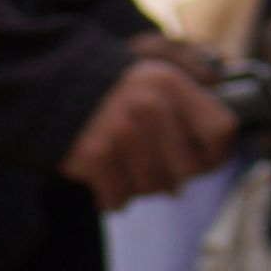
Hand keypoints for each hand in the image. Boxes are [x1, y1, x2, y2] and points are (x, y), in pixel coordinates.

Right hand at [67, 48, 240, 202]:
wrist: (48, 89)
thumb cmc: (112, 90)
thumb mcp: (154, 74)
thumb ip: (192, 87)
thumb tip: (220, 110)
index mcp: (170, 83)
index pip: (222, 130)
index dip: (218, 152)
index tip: (204, 157)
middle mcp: (149, 106)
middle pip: (189, 169)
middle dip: (176, 176)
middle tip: (161, 171)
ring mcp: (119, 132)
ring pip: (153, 187)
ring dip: (142, 187)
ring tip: (130, 172)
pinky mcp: (93, 155)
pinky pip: (118, 196)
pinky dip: (113, 196)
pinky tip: (107, 181)